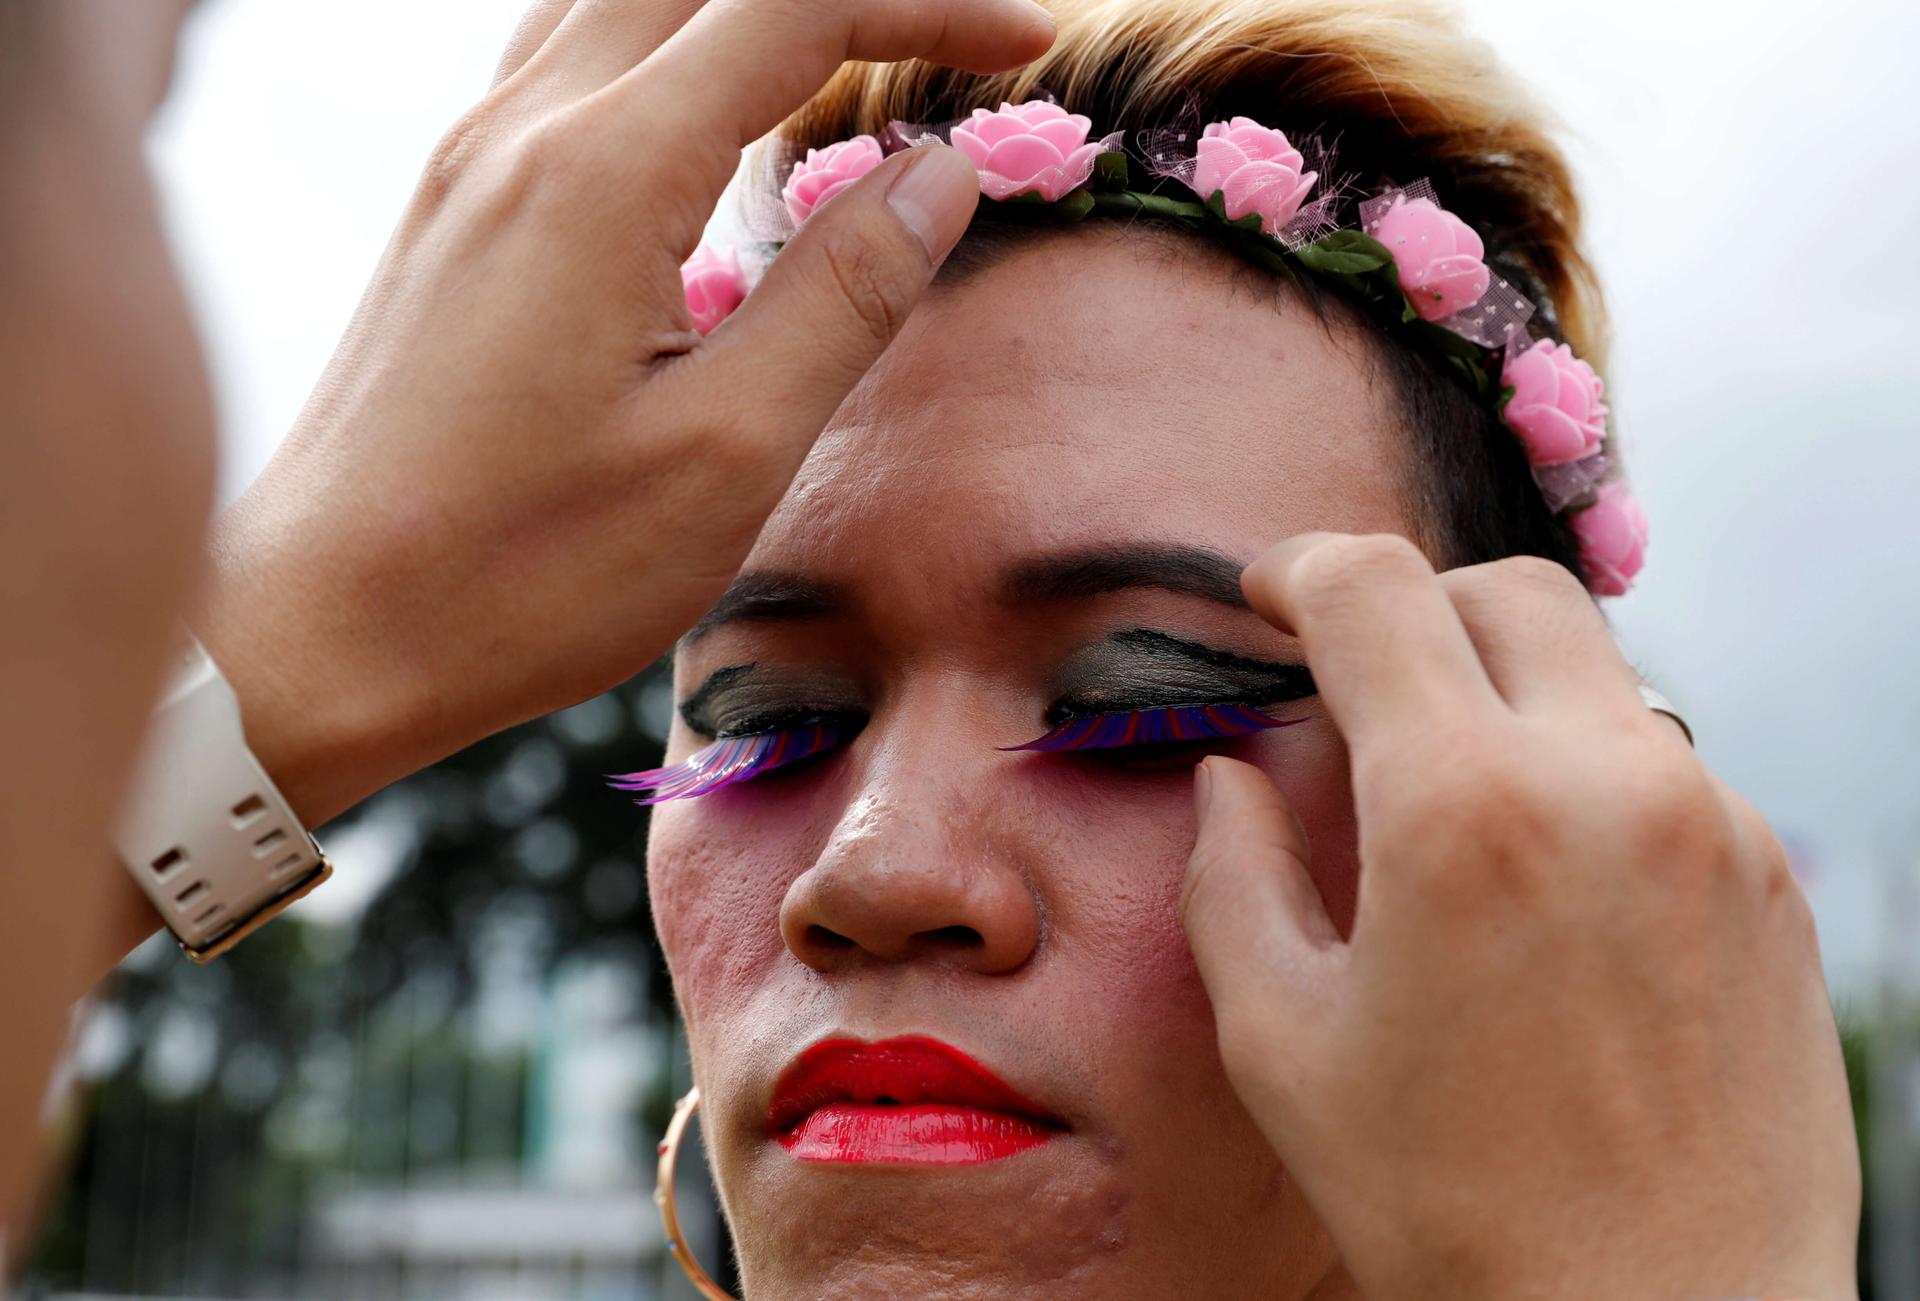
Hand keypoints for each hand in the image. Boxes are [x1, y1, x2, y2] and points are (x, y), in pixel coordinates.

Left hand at [195, 0, 1053, 824]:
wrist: (319, 633)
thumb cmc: (521, 573)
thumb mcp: (726, 455)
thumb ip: (845, 296)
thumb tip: (940, 172)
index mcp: (599, 175)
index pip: (793, 8)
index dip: (929, 4)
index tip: (1028, 47)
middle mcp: (519, 131)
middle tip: (953, 44)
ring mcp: (470, 161)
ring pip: (625, 0)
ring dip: (751, 16)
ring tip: (849, 75)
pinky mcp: (450, 208)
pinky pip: (570, 64)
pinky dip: (670, 55)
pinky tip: (715, 128)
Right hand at [1180, 534, 1859, 1300]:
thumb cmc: (1453, 1205)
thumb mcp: (1283, 1043)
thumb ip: (1234, 875)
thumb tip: (1233, 774)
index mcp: (1463, 811)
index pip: (1375, 588)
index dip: (1300, 567)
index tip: (1268, 593)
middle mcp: (1606, 783)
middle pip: (1506, 589)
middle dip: (1412, 604)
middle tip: (1353, 679)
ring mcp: (1709, 824)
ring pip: (1595, 672)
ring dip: (1505, 692)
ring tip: (1450, 801)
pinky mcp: (1768, 878)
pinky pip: (1660, 761)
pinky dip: (1582, 769)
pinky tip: (1542, 878)